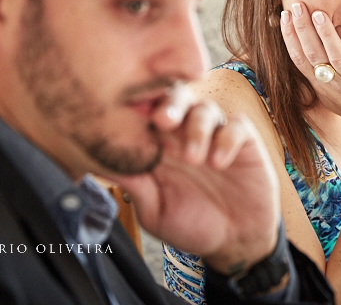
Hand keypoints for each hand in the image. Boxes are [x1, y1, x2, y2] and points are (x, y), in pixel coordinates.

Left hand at [112, 91, 280, 274]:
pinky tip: (218, 163)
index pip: (146, 114)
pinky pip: (236, 125)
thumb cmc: (190, 224)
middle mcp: (186, 134)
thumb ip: (133, 186)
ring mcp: (215, 135)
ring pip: (205, 109)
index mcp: (159, 146)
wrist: (235, 241)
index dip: (138, 108)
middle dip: (168, 104)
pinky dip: (226, 139)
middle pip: (176, 99)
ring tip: (192, 159)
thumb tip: (97, 165)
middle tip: (162, 120)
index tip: (129, 115)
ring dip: (196, 129)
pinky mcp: (244, 141)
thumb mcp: (154, 211)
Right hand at [280, 2, 340, 135]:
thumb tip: (304, 43)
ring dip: (327, 35)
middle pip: (313, 54)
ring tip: (319, 13)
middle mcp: (335, 84)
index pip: (299, 58)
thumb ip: (317, 72)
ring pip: (338, 57)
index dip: (289, 37)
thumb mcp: (328, 92)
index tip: (284, 14)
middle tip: (297, 5)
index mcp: (321, 85)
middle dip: (302, 29)